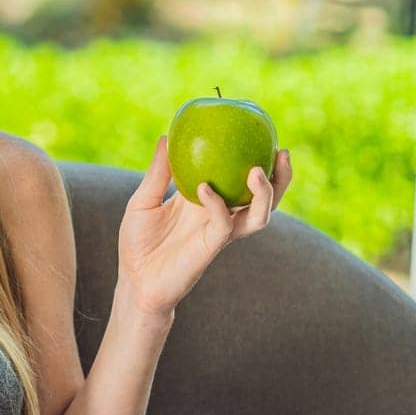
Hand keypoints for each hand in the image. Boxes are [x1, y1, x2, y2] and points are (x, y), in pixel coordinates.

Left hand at [116, 136, 293, 317]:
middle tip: (282, 153)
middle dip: (281, 178)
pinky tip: (204, 188)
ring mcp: (218, 233)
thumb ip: (158, 172)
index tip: (264, 135)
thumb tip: (166, 137)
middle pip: (264, 198)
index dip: (258, 161)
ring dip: (265, 194)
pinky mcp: (209, 248)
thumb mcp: (143, 200)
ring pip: (258, 215)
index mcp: (207, 201)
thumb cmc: (138, 242)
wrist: (134, 279)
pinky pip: (223, 224)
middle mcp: (220, 215)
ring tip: (257, 170)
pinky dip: (217, 204)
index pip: (241, 179)